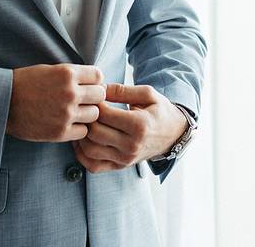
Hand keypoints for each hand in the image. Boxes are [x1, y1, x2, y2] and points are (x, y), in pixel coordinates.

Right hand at [6, 64, 105, 141]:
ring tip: (74, 112)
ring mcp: (66, 113)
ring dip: (87, 113)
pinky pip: (83, 131)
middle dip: (93, 97)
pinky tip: (68, 123)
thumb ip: (72, 75)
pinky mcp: (60, 132)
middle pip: (100, 95)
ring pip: (95, 114)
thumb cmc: (25, 83)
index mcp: (67, 73)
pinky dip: (78, 128)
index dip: (94, 81)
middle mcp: (70, 93)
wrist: (2, 103)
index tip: (88, 85)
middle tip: (83, 100)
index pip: (98, 76)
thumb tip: (96, 81)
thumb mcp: (50, 70)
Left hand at [70, 83, 187, 173]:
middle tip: (87, 109)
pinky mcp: (120, 166)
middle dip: (86, 118)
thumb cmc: (160, 111)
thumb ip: (122, 90)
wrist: (173, 134)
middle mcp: (131, 145)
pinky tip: (83, 141)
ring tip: (84, 123)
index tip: (95, 97)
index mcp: (139, 125)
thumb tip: (99, 88)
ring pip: (90, 150)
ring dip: (81, 136)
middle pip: (95, 132)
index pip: (104, 114)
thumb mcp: (147, 94)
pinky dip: (82, 155)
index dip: (94, 103)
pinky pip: (93, 165)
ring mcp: (125, 159)